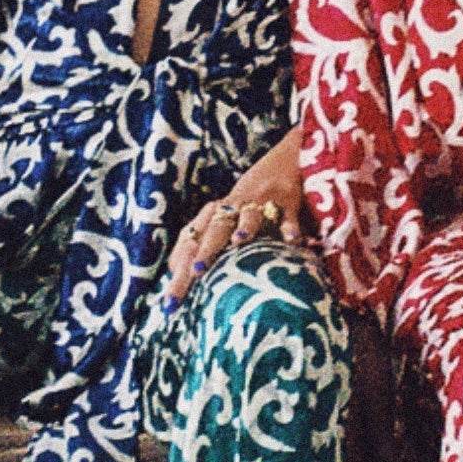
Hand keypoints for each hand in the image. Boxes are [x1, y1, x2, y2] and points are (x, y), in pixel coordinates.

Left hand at [167, 131, 308, 299]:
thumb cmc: (249, 199)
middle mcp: (233, 208)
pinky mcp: (286, 201)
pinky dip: (289, 228)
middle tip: (195, 272)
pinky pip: (288, 216)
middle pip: (215, 231)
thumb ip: (203, 242)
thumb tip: (172, 270)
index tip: (170, 303)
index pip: (191, 242)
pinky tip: (293, 241)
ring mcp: (260, 203)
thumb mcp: (225, 216)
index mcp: (215, 215)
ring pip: (249, 215)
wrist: (284, 158)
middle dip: (205, 252)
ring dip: (244, 227)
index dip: (179, 270)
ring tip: (238, 242)